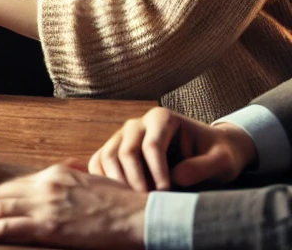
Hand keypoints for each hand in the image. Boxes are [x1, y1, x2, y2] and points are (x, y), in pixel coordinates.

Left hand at [0, 164, 146, 247]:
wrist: (137, 216)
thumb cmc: (122, 203)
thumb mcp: (91, 183)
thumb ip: (70, 184)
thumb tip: (60, 187)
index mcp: (56, 173)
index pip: (17, 185)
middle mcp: (46, 184)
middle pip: (3, 195)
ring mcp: (46, 204)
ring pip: (0, 208)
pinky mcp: (50, 226)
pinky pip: (10, 227)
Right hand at [89, 106, 257, 191]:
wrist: (209, 151)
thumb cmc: (217, 154)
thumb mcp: (222, 161)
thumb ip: (202, 167)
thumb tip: (175, 178)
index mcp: (162, 118)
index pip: (152, 145)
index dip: (157, 172)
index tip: (167, 194)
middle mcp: (138, 123)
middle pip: (125, 150)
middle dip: (136, 181)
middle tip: (149, 204)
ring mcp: (124, 136)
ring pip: (108, 156)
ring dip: (118, 182)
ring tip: (136, 204)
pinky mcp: (116, 149)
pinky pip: (99, 162)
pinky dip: (103, 180)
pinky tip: (118, 197)